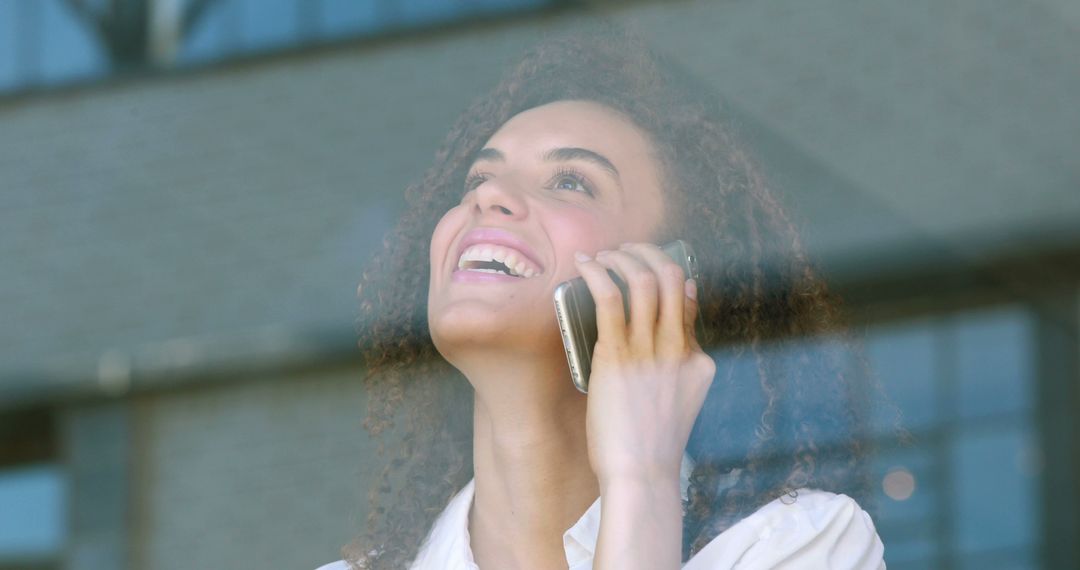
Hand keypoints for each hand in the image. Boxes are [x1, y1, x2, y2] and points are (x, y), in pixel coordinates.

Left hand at [573, 242, 715, 486]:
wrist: (639, 477)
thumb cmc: (647, 447)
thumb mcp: (675, 405)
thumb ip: (673, 370)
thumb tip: (658, 338)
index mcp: (697, 362)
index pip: (686, 301)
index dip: (666, 276)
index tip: (645, 266)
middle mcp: (680, 349)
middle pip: (672, 279)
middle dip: (648, 253)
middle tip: (625, 250)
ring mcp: (652, 352)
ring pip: (644, 280)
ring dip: (622, 257)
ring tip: (604, 254)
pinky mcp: (618, 356)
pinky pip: (610, 298)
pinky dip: (598, 274)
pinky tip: (586, 266)